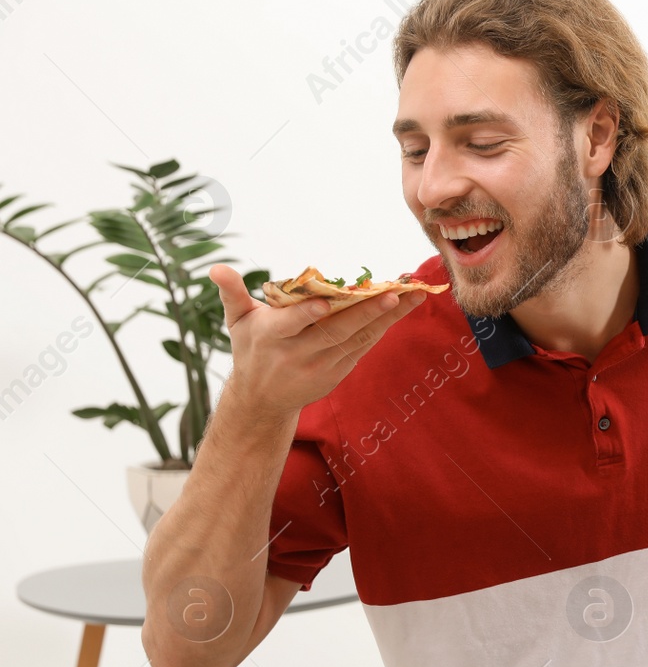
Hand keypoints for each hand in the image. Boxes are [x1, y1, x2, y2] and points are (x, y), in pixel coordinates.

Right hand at [211, 264, 425, 420]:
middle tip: (392, 294)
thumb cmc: (250, 348)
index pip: (291, 325)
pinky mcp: (337, 374)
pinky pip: (363, 348)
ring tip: (412, 296)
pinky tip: (402, 310)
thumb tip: (216, 268)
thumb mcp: (237, 321)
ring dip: (386, 319)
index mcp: (271, 338)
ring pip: (357, 341)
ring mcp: (321, 367)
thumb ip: (232, 293)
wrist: (262, 398)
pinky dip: (382, 329)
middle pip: (335, 332)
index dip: (308, 315)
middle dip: (365, 314)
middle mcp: (297, 355)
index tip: (327, 301)